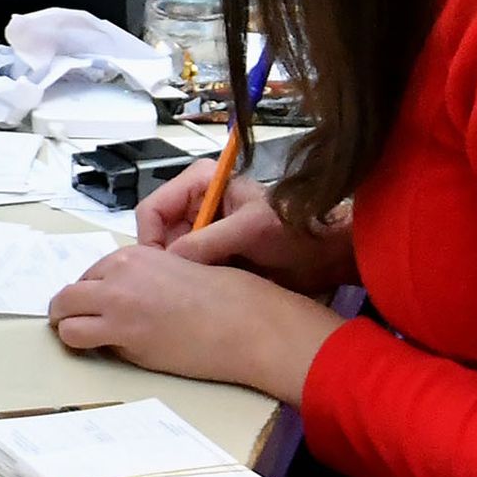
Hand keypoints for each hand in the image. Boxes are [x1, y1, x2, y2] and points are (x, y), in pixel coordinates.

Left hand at [48, 240, 343, 401]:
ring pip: (62, 315)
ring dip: (71, 327)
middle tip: (86, 326)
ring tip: (87, 341)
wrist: (247, 323)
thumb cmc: (230, 299)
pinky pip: (77, 337)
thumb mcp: (181, 270)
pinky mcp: (122, 333)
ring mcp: (116, 302)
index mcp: (135, 254)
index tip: (106, 308)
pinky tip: (103, 351)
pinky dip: (82, 345)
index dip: (97, 294)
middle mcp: (119, 272)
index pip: (94, 274)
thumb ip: (148, 280)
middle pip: (70, 292)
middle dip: (73, 309)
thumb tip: (134, 299)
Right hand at [132, 169, 360, 294]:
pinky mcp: (212, 254)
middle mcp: (196, 203)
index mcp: (200, 182)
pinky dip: (191, 281)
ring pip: (170, 254)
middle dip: (165, 260)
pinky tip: (204, 294)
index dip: (151, 240)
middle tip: (178, 287)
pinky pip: (187, 268)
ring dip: (179, 273)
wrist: (326, 258)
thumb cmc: (293, 232)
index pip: (153, 209)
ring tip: (194, 292)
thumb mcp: (249, 230)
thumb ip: (207, 241)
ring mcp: (203, 230)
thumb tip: (167, 262)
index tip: (160, 272)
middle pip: (158, 234)